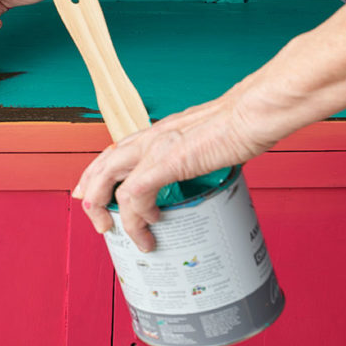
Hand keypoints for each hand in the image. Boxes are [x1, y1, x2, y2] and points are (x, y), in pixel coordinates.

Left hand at [72, 88, 280, 251]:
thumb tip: (206, 178)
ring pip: (109, 178)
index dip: (97, 173)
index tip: (90, 194)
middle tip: (99, 222)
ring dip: (108, 210)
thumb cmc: (242, 125)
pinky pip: (136, 193)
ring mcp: (156, 147)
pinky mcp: (168, 161)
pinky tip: (151, 223)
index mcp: (160, 131)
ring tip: (121, 233)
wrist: (254, 113)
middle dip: (93, 197)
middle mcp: (152, 137)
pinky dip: (136, 214)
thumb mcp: (208, 142)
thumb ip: (199, 158)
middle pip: (102, 165)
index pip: (115, 151)